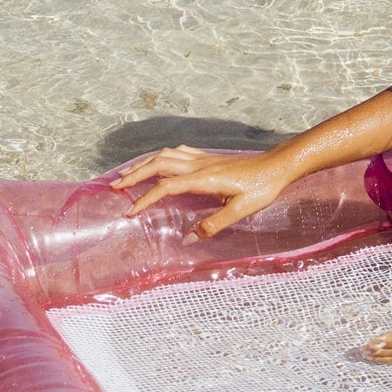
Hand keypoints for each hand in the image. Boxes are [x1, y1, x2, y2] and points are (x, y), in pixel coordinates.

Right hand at [113, 145, 290, 238]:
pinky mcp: (208, 157)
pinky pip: (177, 153)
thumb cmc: (261, 188)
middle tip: (114, 187)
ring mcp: (203, 158)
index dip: (145, 199)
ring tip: (128, 176)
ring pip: (165, 155)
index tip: (129, 213)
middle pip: (158, 164)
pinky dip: (161, 157)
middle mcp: (199, 164)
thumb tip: (187, 239)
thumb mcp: (240, 211)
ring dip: (144, 164)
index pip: (166, 187)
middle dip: (134, 175)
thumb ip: (213, 225)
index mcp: (204, 178)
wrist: (277, 165)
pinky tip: (157, 162)